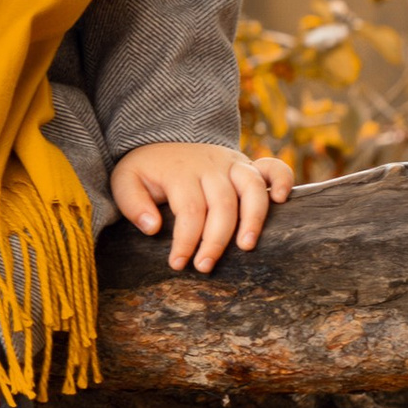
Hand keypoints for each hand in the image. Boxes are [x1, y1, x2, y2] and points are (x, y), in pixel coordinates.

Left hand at [110, 140, 292, 272]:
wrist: (162, 141)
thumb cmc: (147, 171)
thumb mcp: (125, 181)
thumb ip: (132, 203)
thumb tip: (152, 227)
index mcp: (181, 171)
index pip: (190, 210)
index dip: (186, 240)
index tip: (179, 264)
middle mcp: (211, 165)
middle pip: (222, 204)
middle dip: (216, 240)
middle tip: (205, 266)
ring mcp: (232, 163)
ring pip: (251, 187)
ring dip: (253, 218)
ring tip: (246, 246)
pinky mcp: (247, 164)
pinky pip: (273, 166)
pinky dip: (282, 179)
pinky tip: (282, 201)